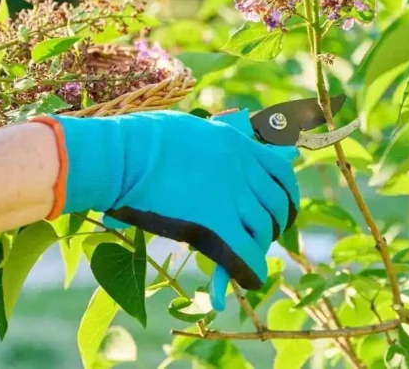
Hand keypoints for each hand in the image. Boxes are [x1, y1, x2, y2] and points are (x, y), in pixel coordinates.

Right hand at [46, 110, 299, 309]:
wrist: (121, 155)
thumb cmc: (143, 139)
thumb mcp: (192, 129)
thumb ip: (221, 135)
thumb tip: (240, 132)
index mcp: (236, 143)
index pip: (282, 170)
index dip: (287, 193)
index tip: (282, 208)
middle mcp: (241, 168)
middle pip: (276, 202)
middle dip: (275, 223)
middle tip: (264, 237)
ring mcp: (230, 195)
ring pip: (263, 228)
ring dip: (260, 247)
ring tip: (250, 259)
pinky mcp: (213, 223)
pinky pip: (245, 253)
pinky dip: (251, 270)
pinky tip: (250, 280)